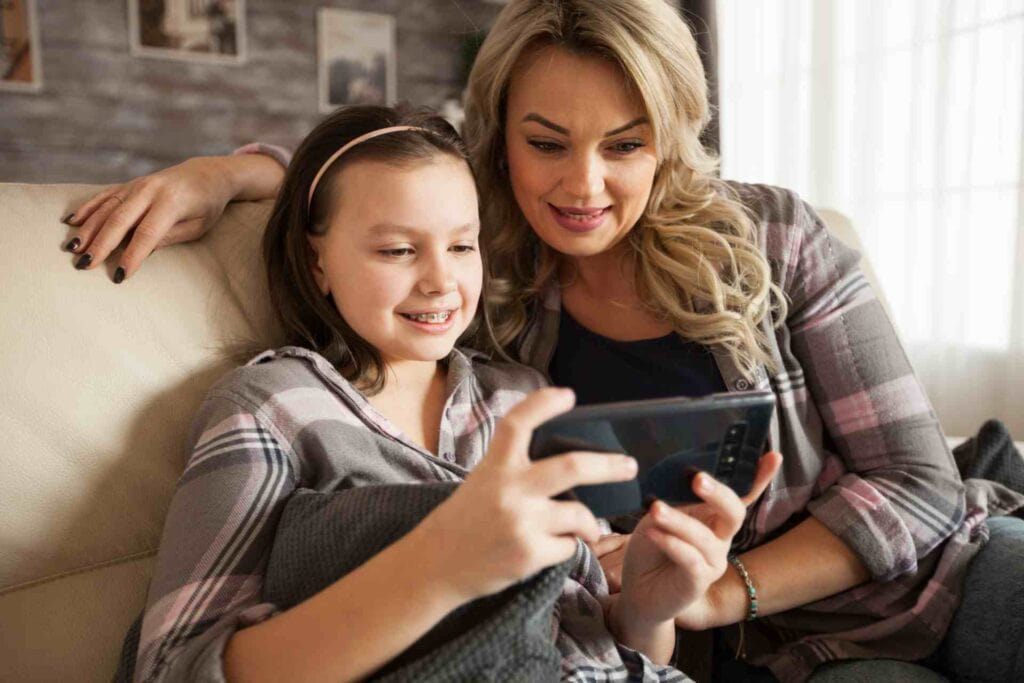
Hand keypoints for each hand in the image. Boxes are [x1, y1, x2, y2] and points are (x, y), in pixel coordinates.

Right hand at [62, 156, 241, 278]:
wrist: (207, 174)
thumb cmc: (207, 205)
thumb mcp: (198, 225)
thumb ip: (170, 236)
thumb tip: (142, 251)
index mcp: (172, 202)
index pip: (147, 233)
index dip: (132, 255)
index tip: (119, 275)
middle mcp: (151, 190)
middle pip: (120, 220)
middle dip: (101, 244)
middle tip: (84, 265)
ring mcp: (138, 185)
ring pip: (107, 207)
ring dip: (88, 228)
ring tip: (73, 248)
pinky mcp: (130, 184)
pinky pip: (105, 195)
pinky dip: (87, 207)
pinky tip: (72, 220)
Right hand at [412, 387, 639, 602]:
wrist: (436, 565)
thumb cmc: (465, 520)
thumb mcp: (482, 482)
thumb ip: (515, 469)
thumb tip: (568, 466)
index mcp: (494, 466)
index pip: (518, 423)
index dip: (543, 404)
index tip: (568, 395)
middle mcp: (509, 490)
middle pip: (572, 467)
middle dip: (609, 466)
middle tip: (629, 465)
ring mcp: (521, 522)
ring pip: (579, 514)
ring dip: (589, 523)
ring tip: (588, 528)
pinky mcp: (529, 553)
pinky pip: (568, 546)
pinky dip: (567, 546)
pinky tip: (549, 549)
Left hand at [614, 452, 780, 630]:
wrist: (638, 591)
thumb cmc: (651, 548)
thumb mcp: (659, 515)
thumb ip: (674, 499)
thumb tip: (681, 477)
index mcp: (714, 518)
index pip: (741, 495)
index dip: (758, 477)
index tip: (773, 456)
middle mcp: (721, 539)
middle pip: (734, 513)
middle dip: (718, 493)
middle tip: (697, 478)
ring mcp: (713, 561)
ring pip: (705, 537)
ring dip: (679, 520)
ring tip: (655, 509)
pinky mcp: (698, 582)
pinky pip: (690, 559)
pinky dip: (672, 543)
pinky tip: (653, 534)